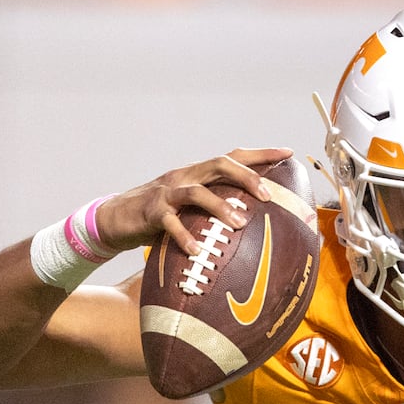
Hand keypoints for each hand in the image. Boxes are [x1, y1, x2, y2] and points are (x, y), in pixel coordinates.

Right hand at [94, 147, 293, 253]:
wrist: (115, 220)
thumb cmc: (163, 217)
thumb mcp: (192, 209)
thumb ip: (218, 210)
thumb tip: (259, 226)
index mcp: (198, 174)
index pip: (233, 156)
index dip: (261, 153)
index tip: (288, 152)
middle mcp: (184, 177)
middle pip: (219, 165)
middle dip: (246, 177)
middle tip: (267, 196)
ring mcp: (167, 193)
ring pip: (196, 192)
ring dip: (220, 206)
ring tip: (240, 224)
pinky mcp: (151, 213)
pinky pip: (170, 223)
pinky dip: (185, 236)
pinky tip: (198, 251)